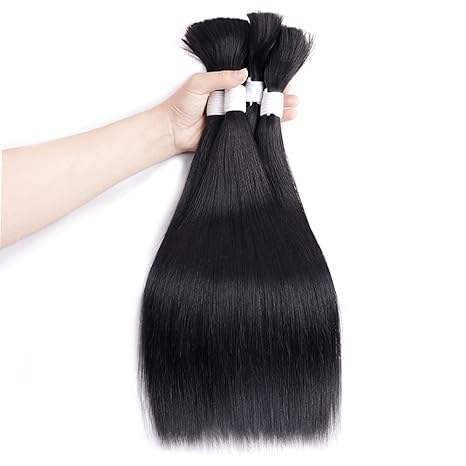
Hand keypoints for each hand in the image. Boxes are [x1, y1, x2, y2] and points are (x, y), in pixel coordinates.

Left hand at [160, 69, 299, 153]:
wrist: (172, 131)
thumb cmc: (181, 105)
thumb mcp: (199, 83)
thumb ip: (221, 77)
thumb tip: (244, 73)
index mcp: (225, 84)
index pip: (250, 79)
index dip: (267, 79)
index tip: (282, 79)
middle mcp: (232, 99)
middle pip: (259, 96)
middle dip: (277, 96)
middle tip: (292, 96)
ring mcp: (234, 116)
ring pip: (259, 112)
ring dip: (277, 110)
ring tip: (293, 109)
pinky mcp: (234, 132)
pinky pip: (252, 129)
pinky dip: (266, 126)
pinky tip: (280, 123)